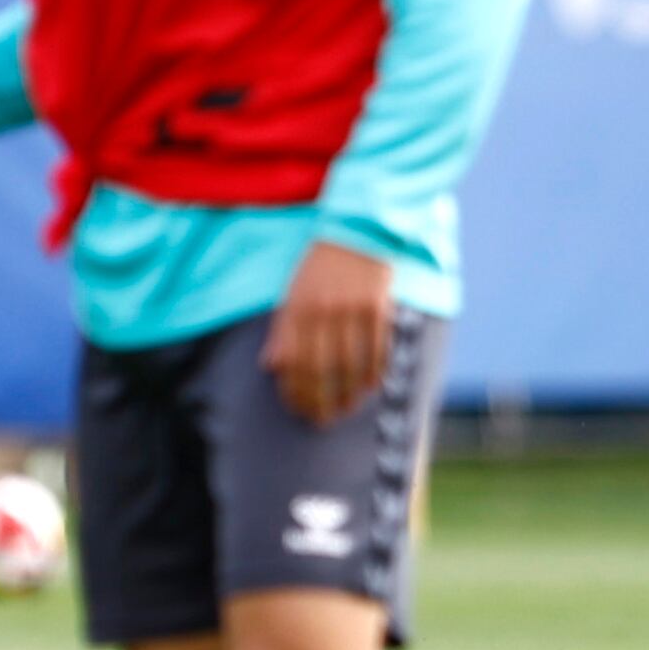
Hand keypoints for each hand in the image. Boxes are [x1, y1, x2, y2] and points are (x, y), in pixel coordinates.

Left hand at [261, 241, 394, 426]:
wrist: (359, 230)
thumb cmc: (321, 265)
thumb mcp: (293, 291)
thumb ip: (283, 328)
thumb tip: (270, 366)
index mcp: (297, 307)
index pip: (291, 361)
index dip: (294, 390)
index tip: (297, 409)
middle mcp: (323, 309)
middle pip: (319, 369)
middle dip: (319, 400)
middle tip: (321, 419)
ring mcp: (352, 308)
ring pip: (349, 364)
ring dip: (347, 393)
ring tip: (346, 409)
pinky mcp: (378, 306)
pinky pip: (376, 349)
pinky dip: (373, 372)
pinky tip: (369, 387)